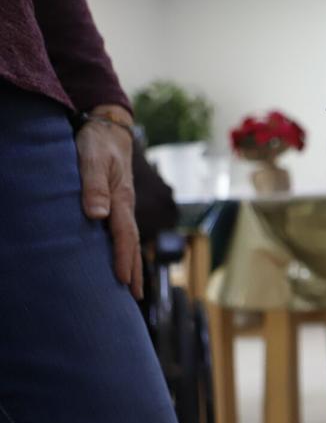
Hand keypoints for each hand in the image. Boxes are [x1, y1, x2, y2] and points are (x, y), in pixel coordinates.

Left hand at [76, 105, 142, 298]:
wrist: (108, 126)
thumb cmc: (97, 141)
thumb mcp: (91, 159)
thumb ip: (93, 186)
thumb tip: (97, 215)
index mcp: (121, 198)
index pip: (124, 235)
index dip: (123, 258)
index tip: (123, 281)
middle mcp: (124, 205)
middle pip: (133, 242)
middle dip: (135, 269)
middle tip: (136, 296)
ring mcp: (122, 204)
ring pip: (129, 238)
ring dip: (132, 262)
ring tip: (132, 285)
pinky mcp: (116, 201)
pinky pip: (122, 231)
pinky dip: (125, 248)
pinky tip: (121, 256)